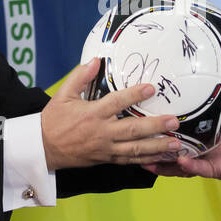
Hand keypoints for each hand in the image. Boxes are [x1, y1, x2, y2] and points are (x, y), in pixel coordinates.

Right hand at [41, 58, 180, 169]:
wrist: (43, 148)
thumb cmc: (54, 119)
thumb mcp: (63, 94)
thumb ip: (80, 77)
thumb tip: (96, 60)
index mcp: (92, 114)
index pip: (117, 102)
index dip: (134, 95)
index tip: (151, 88)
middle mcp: (102, 132)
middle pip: (132, 130)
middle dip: (155, 126)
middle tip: (174, 121)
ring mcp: (105, 148)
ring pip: (135, 149)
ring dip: (157, 147)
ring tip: (177, 143)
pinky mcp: (106, 159)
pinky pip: (129, 160)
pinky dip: (146, 160)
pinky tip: (162, 157)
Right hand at [143, 83, 220, 191]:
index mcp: (206, 129)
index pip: (181, 125)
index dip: (166, 122)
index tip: (150, 113)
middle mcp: (202, 144)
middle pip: (174, 145)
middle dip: (156, 145)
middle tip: (139, 137)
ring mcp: (206, 158)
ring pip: (180, 161)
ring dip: (165, 161)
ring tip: (148, 159)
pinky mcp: (214, 170)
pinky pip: (199, 168)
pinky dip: (189, 165)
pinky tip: (180, 160)